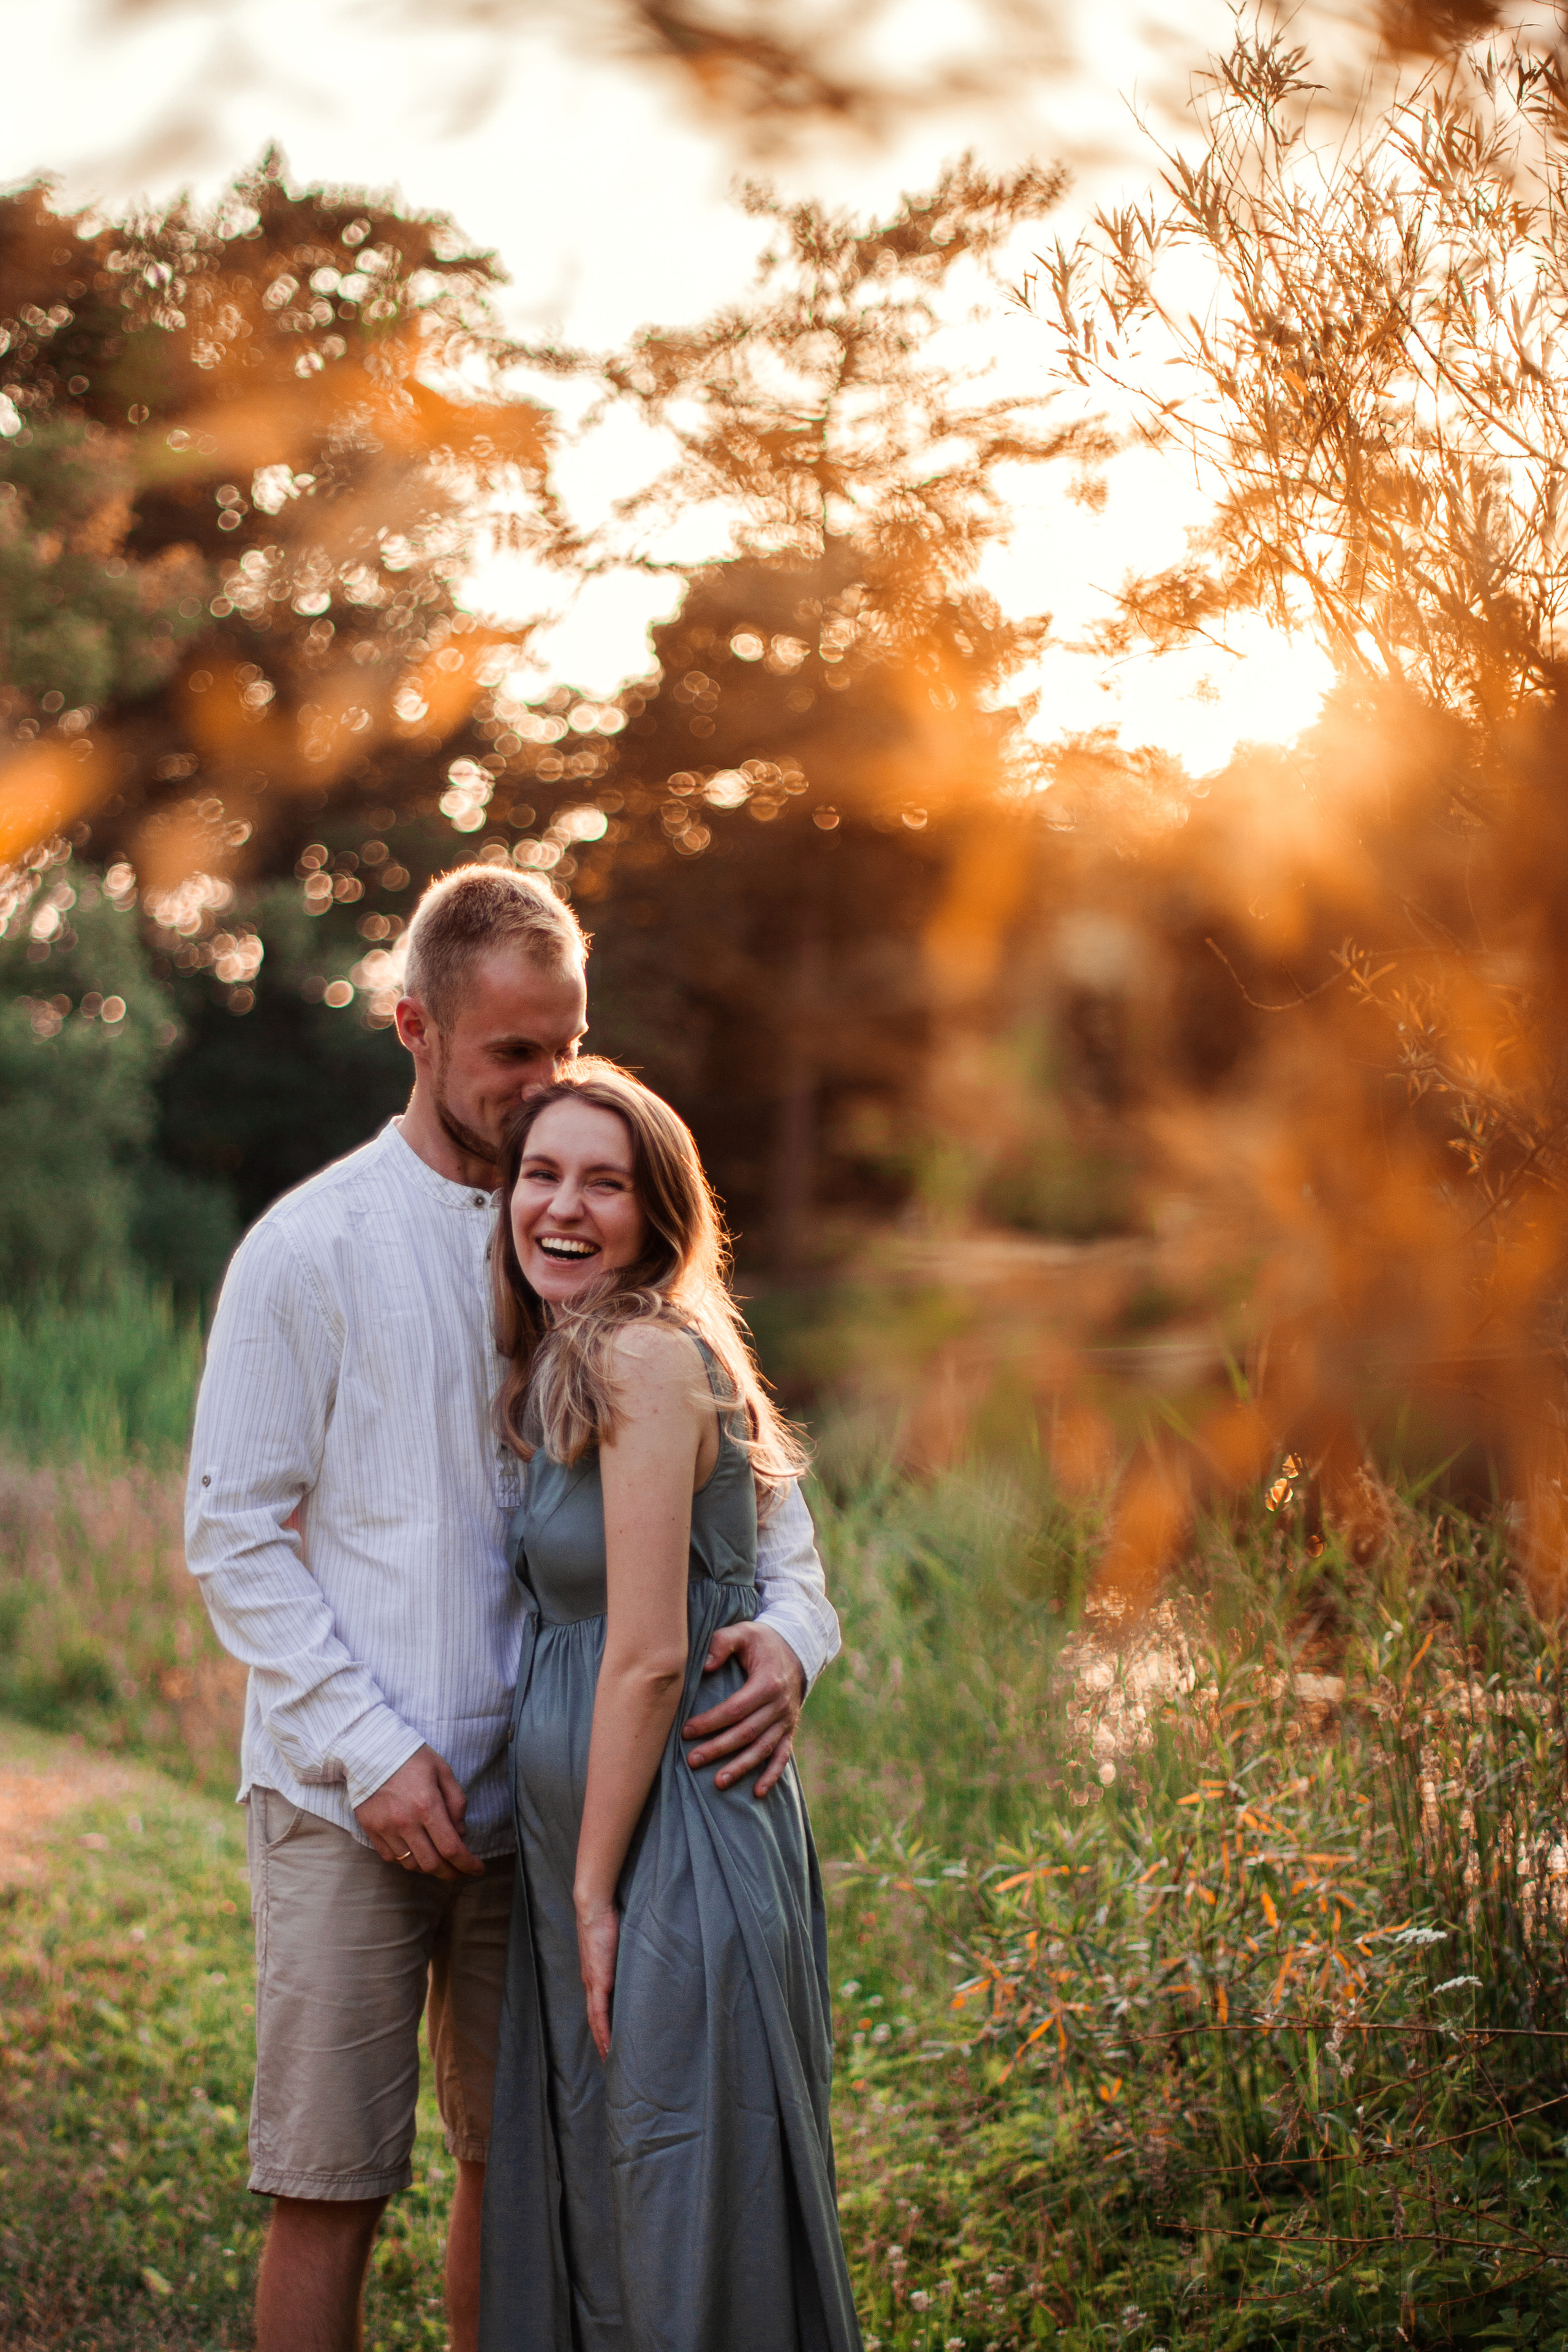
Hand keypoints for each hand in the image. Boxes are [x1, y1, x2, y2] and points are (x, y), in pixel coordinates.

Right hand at [356, 1745, 483, 1880]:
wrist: (369, 1750)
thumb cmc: (411, 1757)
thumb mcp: (443, 1771)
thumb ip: (457, 1802)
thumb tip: (461, 1833)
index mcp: (427, 1805)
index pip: (451, 1848)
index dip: (468, 1864)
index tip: (478, 1869)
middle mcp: (405, 1822)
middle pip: (432, 1864)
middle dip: (451, 1873)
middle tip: (461, 1870)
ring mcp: (385, 1828)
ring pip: (411, 1865)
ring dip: (429, 1867)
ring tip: (439, 1859)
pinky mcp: (370, 1830)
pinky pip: (391, 1857)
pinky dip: (406, 1860)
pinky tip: (416, 1851)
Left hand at [577, 1898, 619, 2060]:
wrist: (593, 1908)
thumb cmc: (605, 1917)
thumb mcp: (615, 1940)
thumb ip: (620, 1952)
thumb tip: (632, 1955)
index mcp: (593, 1973)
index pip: (596, 2005)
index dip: (600, 2024)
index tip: (607, 2039)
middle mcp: (590, 1982)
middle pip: (594, 2019)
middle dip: (600, 2039)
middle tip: (608, 2058)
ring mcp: (593, 1983)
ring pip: (595, 2021)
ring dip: (601, 2041)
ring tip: (609, 2059)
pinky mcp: (599, 1981)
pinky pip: (600, 2014)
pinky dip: (604, 2032)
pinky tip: (608, 2047)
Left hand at [682, 1621, 804, 1798]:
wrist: (797, 1650)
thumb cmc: (762, 1642)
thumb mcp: (743, 1632)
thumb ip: (722, 1643)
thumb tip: (705, 1665)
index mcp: (767, 1683)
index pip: (735, 1709)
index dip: (711, 1722)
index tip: (687, 1731)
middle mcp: (779, 1706)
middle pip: (746, 1733)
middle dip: (719, 1748)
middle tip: (692, 1760)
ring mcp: (786, 1720)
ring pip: (762, 1749)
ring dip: (741, 1767)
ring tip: (718, 1782)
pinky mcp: (789, 1729)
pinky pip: (782, 1756)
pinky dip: (772, 1775)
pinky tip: (757, 1792)